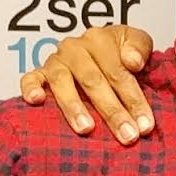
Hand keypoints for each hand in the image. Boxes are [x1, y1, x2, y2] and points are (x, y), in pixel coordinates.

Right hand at [20, 25, 156, 143]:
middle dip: (112, 111)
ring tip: (87, 129)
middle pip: (93, 82)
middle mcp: (75, 48)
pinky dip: (30, 88)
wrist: (100, 47)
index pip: (119, 73)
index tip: (146, 126)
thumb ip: (140, 47)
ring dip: (74, 107)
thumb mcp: (137, 41)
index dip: (134, 100)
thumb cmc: (121, 51)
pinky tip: (37, 101)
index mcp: (100, 39)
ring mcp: (55, 61)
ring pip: (62, 83)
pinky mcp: (40, 73)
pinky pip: (29, 78)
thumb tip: (133, 62)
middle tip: (127, 135)